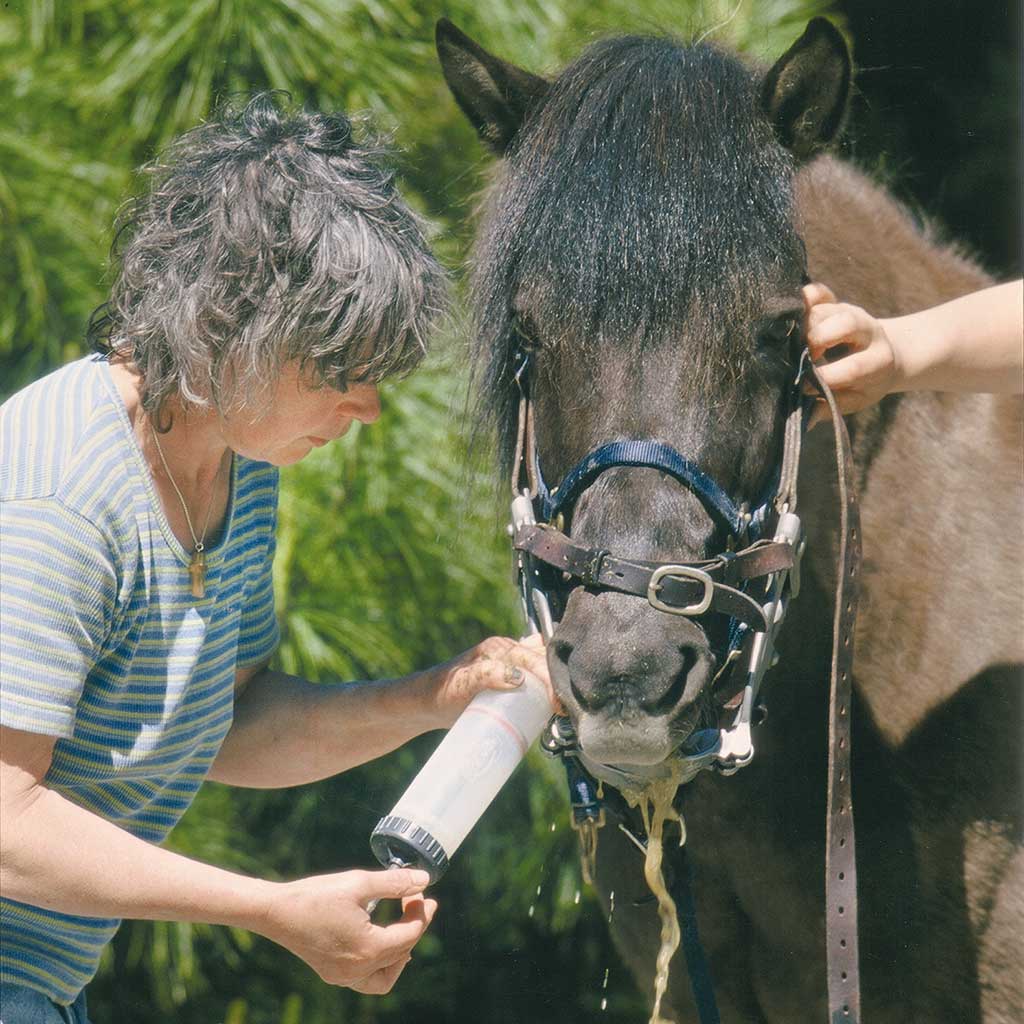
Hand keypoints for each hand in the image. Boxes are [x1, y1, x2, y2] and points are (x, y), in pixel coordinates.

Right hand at [257, 868, 435, 993]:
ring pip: (386, 976)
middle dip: (414, 924)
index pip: (411, 933)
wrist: (275, 911)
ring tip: (405, 928)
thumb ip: (395, 882)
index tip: (421, 889)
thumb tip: (424, 878)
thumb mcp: (359, 883)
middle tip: (417, 900)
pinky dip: (381, 963)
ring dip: (401, 953)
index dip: (421, 910)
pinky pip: (366, 978)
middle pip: (402, 952)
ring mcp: (343, 976)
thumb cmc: (316, 895)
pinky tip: (380, 943)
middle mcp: (358, 970)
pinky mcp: (332, 973)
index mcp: (369, 949)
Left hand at [427, 633, 555, 727]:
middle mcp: (506, 652)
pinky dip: (548, 683)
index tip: (558, 702)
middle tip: (565, 706)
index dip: (551, 678)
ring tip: (564, 704)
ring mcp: (509, 664)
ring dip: (556, 679)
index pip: (535, 658)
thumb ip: (487, 675)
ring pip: (543, 664)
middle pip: (544, 659)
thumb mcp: (463, 682)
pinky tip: (552, 701)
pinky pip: (535, 675)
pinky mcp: (508, 677)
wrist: (428, 704)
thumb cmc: (442, 691)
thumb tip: (518, 677)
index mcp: (499, 648)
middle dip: (560, 679)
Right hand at [802, 283, 903, 423]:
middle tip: (798, 361)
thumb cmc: (865, 383)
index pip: (852, 367)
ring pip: (823, 310)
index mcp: (879, 360)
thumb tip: (804, 420)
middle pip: (842, 326)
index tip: (804, 388)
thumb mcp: (856, 399)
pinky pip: (817, 292)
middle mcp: (867, 330)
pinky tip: (790, 315)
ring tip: (789, 345)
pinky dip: (801, 298)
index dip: (823, 378)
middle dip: (814, 343)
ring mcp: (850, 312)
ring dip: (801, 327)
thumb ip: (831, 408)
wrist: (885, 355)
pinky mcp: (836, 301)